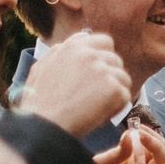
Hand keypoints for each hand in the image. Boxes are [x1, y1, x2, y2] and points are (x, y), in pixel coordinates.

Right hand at [15, 31, 131, 137]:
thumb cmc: (39, 102)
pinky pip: (125, 95)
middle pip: (116, 60)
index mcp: (73, 47)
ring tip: (95, 107)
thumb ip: (61, 51)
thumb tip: (82, 38)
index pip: (104, 42)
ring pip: (123, 78)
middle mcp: (90, 54)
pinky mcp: (113, 88)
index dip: (104, 57)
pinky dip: (116, 108)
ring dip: (114, 93)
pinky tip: (99, 115)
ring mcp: (103, 70)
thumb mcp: (42, 67)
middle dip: (110, 77)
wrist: (44, 126)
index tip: (100, 73)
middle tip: (96, 95)